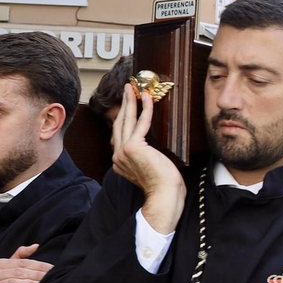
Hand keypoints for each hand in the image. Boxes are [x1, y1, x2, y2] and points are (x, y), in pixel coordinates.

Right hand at [112, 85, 185, 233]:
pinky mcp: (133, 147)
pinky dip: (145, 108)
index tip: (128, 104)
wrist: (165, 194)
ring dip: (130, 101)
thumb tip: (150, 145)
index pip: (119, 134)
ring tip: (132, 88)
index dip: (123, 117)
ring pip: (126, 120)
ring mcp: (123, 152)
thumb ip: (144, 154)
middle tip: (127, 89)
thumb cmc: (163, 184)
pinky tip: (146, 98)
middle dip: (124, 104)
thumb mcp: (150, 166)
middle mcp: (117, 156)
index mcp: (120, 162)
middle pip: (119, 124)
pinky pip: (140, 123)